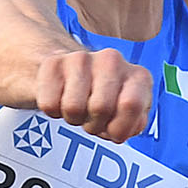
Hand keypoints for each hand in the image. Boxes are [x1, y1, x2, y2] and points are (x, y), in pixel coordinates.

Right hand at [34, 48, 151, 142]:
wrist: (72, 76)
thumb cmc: (105, 100)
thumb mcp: (127, 117)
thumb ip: (134, 124)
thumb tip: (128, 126)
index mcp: (139, 77)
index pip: (132, 104)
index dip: (119, 128)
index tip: (113, 129)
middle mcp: (112, 61)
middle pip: (100, 108)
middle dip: (94, 125)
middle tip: (93, 119)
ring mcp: (82, 58)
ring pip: (73, 107)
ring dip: (74, 118)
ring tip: (80, 108)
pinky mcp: (53, 63)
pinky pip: (49, 104)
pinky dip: (54, 111)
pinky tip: (62, 99)